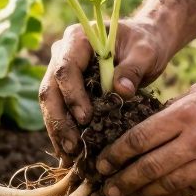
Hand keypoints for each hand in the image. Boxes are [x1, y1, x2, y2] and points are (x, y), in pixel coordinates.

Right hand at [40, 18, 171, 159]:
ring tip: (70, 156)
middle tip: (72, 146)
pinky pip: (60, 111)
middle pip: (50, 89)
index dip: (72, 95)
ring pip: (50, 104)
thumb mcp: (145, 52)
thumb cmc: (145, 44)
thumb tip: (120, 91)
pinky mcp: (67, 88)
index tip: (86, 118)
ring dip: (58, 131)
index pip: (66, 69)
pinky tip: (71, 153)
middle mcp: (62, 54)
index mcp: (77, 39)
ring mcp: (61, 72)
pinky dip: (64, 131)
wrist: (144, 43)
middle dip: (59, 120)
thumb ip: (133, 69)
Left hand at [94, 75, 195, 195]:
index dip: (115, 155)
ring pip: (166, 185)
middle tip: (105, 190)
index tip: (101, 164)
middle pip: (148, 167)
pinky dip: (168, 195)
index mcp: (186, 114)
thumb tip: (143, 131)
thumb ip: (171, 112)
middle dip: (122, 181)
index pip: (139, 139)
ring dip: (141, 194)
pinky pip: (189, 190)